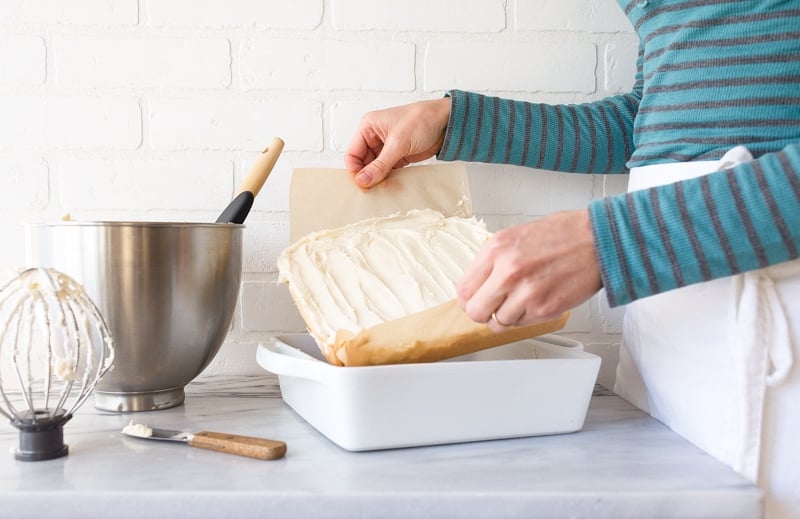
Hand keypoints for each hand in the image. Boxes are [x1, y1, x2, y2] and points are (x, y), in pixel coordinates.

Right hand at [345, 98, 451, 187]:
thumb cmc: (422, 120)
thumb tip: (363, 180)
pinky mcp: (397, 156)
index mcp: (368, 127)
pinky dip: (388, 179)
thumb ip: (380, 164)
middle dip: (367, 176)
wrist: (446, 123)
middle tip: (373, 190)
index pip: (352, 153)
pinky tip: (391, 186)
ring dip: (378, 179)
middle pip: (362, 163)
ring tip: (383, 190)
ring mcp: (386, 148)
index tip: (361, 184)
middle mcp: (374, 137)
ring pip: (375, 168)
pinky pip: (387, 171)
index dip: (355, 170)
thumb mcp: (398, 143)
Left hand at [457, 209, 601, 331]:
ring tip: (521, 300)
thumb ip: (494, 260)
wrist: (598, 240)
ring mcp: (525, 292)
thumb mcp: (516, 236)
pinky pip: (521, 324)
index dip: (469, 299)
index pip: (464, 289)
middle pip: (475, 311)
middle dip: (483, 312)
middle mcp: (508, 271)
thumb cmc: (564, 235)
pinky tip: (536, 301)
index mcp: (496, 249)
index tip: (476, 300)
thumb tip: (478, 282)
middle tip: (493, 307)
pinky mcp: (544, 308)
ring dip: (507, 316)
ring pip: (498, 322)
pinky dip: (525, 318)